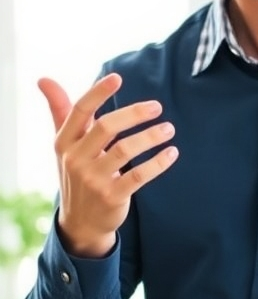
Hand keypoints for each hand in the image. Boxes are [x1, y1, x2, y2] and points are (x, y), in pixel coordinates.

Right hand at [39, 73, 178, 257]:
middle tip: (157, 107)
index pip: (79, 111)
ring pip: (125, 150)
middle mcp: (75, 159)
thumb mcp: (64, 145)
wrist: (81, 221)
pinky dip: (158, 162)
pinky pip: (139, 176)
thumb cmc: (77, 173)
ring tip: (169, 129)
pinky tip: (172, 152)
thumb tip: (44, 78)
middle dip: (134, 114)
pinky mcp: (112, 196)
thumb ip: (60, 111)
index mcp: (64, 142)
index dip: (97, 93)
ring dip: (151, 136)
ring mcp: (93, 179)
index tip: (117, 78)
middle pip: (106, 127)